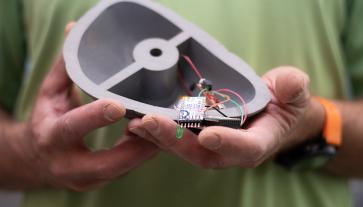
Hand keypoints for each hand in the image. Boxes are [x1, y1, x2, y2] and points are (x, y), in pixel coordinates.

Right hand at [6, 23, 158, 190]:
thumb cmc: (46, 119)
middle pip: (106, 163)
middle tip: (160, 124)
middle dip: (136, 146)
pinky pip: (125, 168)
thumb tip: (76, 30)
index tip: (120, 105)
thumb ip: (66, 65)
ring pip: (122, 169)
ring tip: (167, 128)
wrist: (36, 158)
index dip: (95, 117)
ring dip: (146, 149)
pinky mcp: (99, 182)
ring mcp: (85, 178)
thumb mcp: (50, 92)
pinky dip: (142, 152)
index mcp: (51, 136)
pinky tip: (157, 135)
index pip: (72, 128)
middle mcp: (67, 164)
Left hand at [128, 67, 323, 168]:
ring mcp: (213, 147)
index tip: (208, 135)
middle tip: (150, 123)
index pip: (245, 149)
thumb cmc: (284, 102)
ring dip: (159, 138)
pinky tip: (137, 124)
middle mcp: (232, 151)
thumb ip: (294, 88)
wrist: (270, 110)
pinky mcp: (198, 139)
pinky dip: (157, 134)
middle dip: (176, 140)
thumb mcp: (295, 91)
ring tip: (137, 123)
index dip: (228, 143)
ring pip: (185, 149)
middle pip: (203, 154)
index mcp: (259, 143)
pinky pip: (177, 140)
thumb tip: (288, 84)